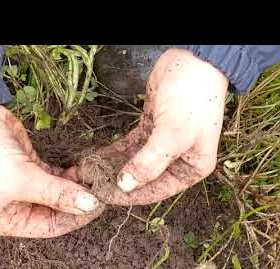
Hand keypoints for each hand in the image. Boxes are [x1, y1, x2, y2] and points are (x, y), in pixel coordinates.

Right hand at [0, 106, 103, 237]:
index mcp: (8, 221)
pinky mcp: (32, 168)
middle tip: (100, 191)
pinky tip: (84, 170)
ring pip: (59, 193)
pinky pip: (57, 177)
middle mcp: (17, 208)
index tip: (97, 206)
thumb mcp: (22, 180)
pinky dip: (70, 175)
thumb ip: (58, 193)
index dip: (75, 218)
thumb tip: (91, 205)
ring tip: (95, 178)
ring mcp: (26, 187)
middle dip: (77, 202)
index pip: (50, 227)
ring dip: (76, 187)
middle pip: (57, 211)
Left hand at [74, 48, 228, 204]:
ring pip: (132, 163)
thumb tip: (125, 185)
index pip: (155, 190)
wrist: (193, 60)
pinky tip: (94, 158)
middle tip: (89, 186)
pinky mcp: (150, 129)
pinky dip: (113, 153)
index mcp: (191, 169)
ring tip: (85, 174)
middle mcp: (177, 161)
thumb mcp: (173, 133)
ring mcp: (163, 145)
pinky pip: (129, 147)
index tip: (103, 197)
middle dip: (115, 183)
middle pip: (142, 179)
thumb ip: (149, 162)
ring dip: (110, 168)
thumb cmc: (192, 99)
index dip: (129, 196)